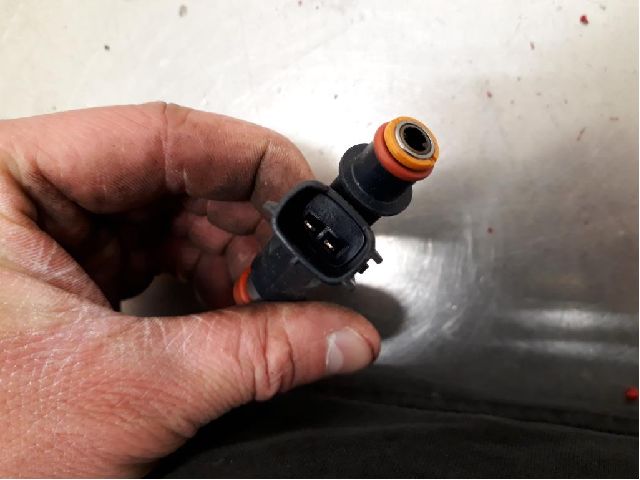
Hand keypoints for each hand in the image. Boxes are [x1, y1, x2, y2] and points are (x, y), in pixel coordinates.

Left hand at [0, 103, 379, 476]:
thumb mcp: (126, 390)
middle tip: (300, 262)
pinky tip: (237, 304)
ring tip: (271, 295)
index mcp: (6, 181)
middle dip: (249, 224)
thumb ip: (251, 353)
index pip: (156, 136)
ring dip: (235, 256)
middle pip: (174, 176)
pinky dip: (209, 277)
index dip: (249, 162)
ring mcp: (55, 233)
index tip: (306, 194)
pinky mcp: (78, 270)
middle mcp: (30, 197)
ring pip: (175, 214)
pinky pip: (162, 251)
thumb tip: (340, 333)